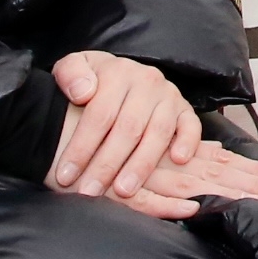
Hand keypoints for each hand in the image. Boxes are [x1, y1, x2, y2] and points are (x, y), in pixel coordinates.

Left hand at [48, 51, 199, 202]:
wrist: (119, 72)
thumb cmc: (91, 79)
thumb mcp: (72, 67)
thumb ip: (69, 75)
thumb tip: (83, 93)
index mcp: (118, 72)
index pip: (99, 115)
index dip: (82, 147)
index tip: (65, 175)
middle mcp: (147, 82)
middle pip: (128, 128)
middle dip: (107, 164)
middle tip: (91, 191)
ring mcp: (169, 96)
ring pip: (158, 133)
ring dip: (141, 165)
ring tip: (124, 190)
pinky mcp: (185, 109)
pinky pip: (192, 126)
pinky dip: (188, 143)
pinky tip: (178, 160)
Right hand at [103, 133, 257, 220]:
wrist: (52, 131)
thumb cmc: (100, 141)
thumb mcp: (145, 149)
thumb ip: (178, 157)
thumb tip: (210, 165)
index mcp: (173, 150)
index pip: (221, 162)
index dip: (253, 172)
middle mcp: (163, 159)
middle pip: (216, 173)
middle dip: (253, 184)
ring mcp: (139, 175)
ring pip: (188, 185)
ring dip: (223, 194)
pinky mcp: (110, 189)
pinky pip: (139, 200)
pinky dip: (163, 205)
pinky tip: (189, 210)